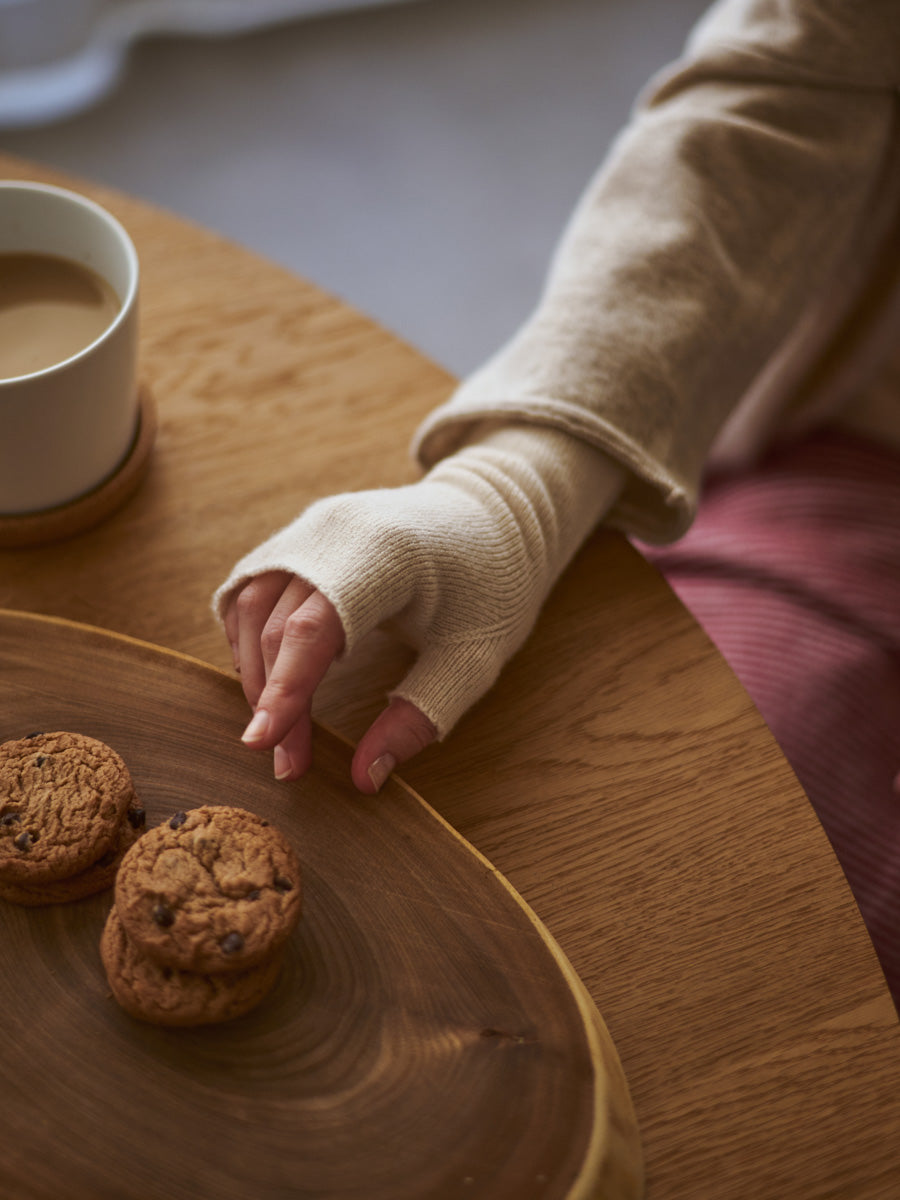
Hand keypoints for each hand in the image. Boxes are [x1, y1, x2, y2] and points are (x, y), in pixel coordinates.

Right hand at [215, 424, 621, 794]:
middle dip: (273, 700)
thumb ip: (420, 716)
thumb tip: (366, 778)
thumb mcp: (473, 659)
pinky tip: (268, 680)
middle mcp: (333, 531)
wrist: (492, 514)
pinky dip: (250, 637)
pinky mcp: (302, 534)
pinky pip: (254, 587)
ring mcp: (312, 526)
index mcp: (384, 555)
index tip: (265, 748)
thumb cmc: (490, 587)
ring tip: (279, 729)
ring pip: (250, 604)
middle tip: (288, 764)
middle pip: (274, 623)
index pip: (312, 630)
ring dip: (255, 672)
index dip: (284, 692)